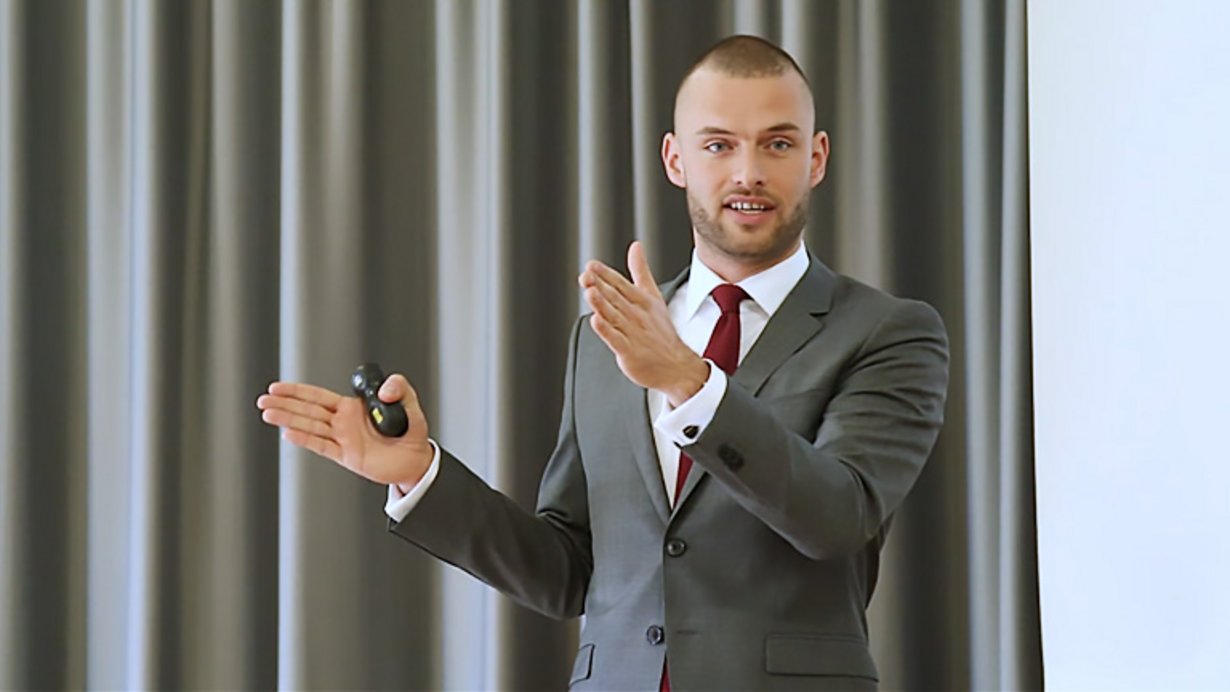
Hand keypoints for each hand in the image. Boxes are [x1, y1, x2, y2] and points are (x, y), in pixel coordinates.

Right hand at [256, 374, 433, 488]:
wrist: (416, 460)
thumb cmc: (411, 431)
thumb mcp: (409, 403)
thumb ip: (399, 389)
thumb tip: (386, 387)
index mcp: (352, 407)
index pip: (318, 396)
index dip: (298, 391)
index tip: (278, 387)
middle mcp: (343, 422)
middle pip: (308, 410)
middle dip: (285, 403)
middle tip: (264, 400)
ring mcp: (343, 439)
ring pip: (310, 426)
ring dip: (289, 419)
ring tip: (268, 413)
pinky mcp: (346, 456)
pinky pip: (322, 446)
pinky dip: (306, 440)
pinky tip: (289, 434)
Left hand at [579, 241, 708, 405]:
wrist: (676, 365)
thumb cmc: (661, 331)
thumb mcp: (653, 295)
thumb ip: (641, 271)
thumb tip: (635, 247)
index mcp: (641, 300)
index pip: (621, 284)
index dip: (606, 274)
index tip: (592, 266)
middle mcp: (636, 315)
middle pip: (615, 298)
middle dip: (600, 286)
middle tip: (586, 275)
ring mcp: (632, 333)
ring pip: (614, 316)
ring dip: (601, 304)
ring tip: (590, 291)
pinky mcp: (629, 351)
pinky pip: (616, 339)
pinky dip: (606, 330)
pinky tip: (596, 321)